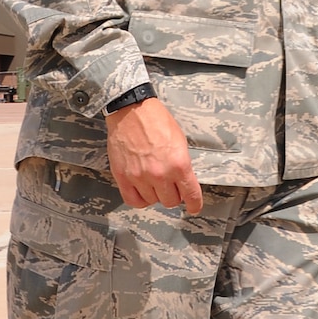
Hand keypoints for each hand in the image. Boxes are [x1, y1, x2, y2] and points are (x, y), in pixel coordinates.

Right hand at [107, 96, 202, 212]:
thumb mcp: (180, 142)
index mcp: (179, 164)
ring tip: (154, 182)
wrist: (132, 110)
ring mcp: (140, 177)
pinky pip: (133, 200)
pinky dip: (140, 199)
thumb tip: (184, 182)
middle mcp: (160, 174)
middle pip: (171, 201)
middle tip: (171, 186)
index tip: (194, 207)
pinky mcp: (123, 177)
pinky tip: (143, 191)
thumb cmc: (157, 121)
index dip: (194, 204)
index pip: (191, 195)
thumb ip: (182, 165)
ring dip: (156, 195)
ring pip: (153, 201)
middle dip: (174, 195)